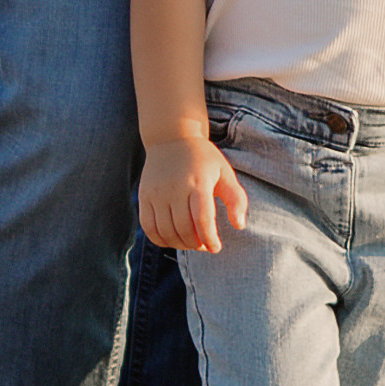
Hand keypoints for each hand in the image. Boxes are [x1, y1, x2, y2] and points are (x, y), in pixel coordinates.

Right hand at [139, 133, 248, 255]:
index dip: (210, 239)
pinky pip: (149, 228)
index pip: (202, 219)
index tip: (216, 247)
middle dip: (196, 244)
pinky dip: (160, 240)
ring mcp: (157, 193)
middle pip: (184, 229)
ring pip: (166, 232)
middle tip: (204, 246)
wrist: (172, 138)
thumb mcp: (225, 172)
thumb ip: (236, 199)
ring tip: (191, 243)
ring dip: (180, 244)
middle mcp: (175, 188)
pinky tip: (172, 239)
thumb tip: (239, 226)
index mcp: (198, 182)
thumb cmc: (203, 158)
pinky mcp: (144, 196)